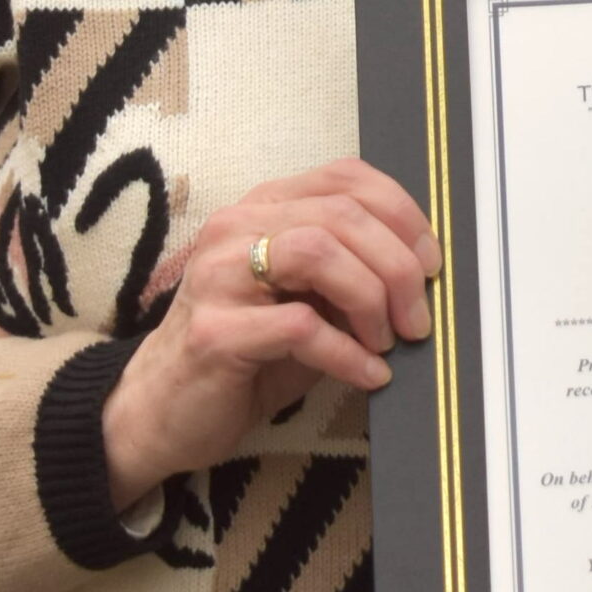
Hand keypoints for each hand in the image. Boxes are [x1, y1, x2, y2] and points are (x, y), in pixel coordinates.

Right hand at [102, 156, 440, 510]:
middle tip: (418, 317)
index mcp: (264, 209)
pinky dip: (348, 353)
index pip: (345, 178)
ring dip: (371, 299)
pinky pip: (300, 326)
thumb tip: (423, 272)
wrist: (159, 414)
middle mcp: (237, 228)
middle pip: (342, 215)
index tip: (431, 261)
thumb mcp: (307, 301)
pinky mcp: (213, 331)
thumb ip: (351, 274)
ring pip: (320, 253)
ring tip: (388, 340)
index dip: (401, 213)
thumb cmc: (246, 355)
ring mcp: (219, 276)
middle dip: (397, 266)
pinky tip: (369, 374)